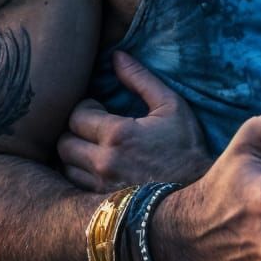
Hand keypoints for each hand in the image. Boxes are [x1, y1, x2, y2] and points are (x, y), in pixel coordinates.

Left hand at [57, 52, 212, 190]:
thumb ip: (141, 79)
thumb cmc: (185, 148)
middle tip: (92, 128)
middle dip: (75, 131)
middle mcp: (103, 162)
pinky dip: (79, 174)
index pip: (76, 117)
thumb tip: (116, 55)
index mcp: (118, 135)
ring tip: (92, 148)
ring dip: (74, 154)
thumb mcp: (171, 106)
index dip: (85, 109)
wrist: (195, 196)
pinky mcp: (101, 204)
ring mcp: (100, 186)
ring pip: (65, 166)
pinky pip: (74, 186)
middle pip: (64, 143)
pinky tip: (96, 168)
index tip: (98, 109)